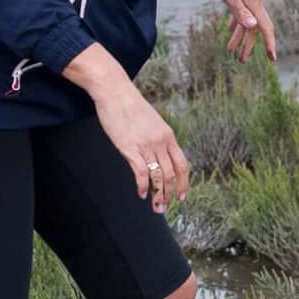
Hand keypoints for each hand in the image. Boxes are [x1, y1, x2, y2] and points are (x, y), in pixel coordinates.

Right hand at [92, 80, 191, 213]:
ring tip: (155, 206)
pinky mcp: (130, 148)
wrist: (115, 91)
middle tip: (165, 207)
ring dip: (158, 195)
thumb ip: (157, 137)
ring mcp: (146, 145)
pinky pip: (142, 173)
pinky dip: (143, 186)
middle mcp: (161, 142)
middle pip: (172, 174)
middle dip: (170, 194)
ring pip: (159, 177)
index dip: (184, 183)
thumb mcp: (151, 121)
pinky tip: (141, 194)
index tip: (181, 196)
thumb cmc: (129, 105)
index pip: (182, 164)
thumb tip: (157, 153)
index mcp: (168, 135)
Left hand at [205, 0, 277, 63]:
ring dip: (240, 36)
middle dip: (248, 45)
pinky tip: (230, 29)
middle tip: (240, 61)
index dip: (269, 44)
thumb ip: (240, 11)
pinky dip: (236, 22)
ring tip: (230, 50)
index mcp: (254, 1)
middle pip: (255, 27)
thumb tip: (252, 27)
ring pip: (247, 20)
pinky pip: (241, 11)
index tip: (272, 59)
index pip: (265, 27)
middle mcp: (255, 0)